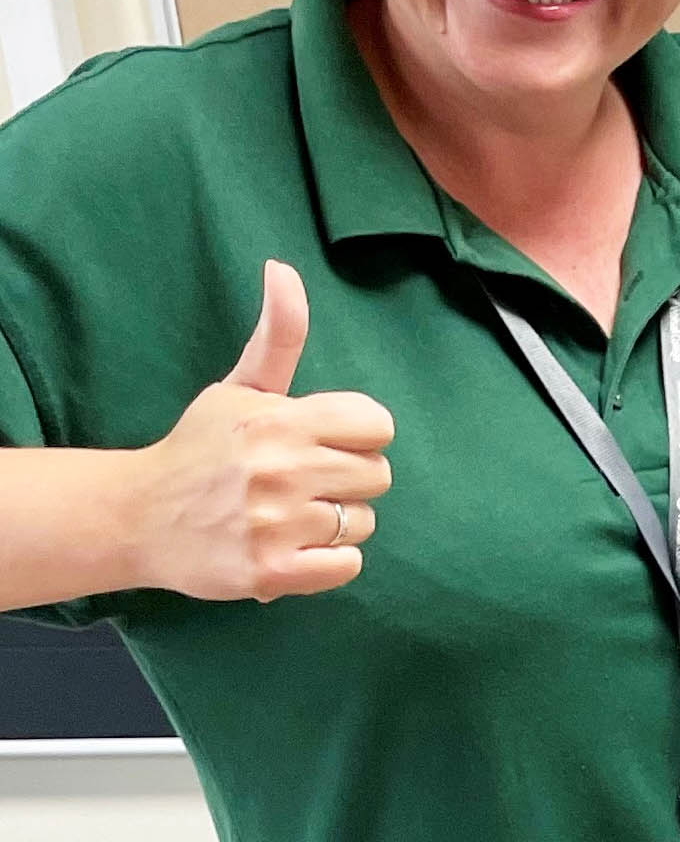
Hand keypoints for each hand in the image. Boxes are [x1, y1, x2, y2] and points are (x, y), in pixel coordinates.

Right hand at [132, 262, 393, 601]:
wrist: (137, 517)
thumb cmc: (200, 449)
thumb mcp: (239, 388)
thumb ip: (278, 335)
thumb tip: (284, 268)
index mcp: (280, 420)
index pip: (377, 425)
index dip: (358, 435)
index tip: (325, 441)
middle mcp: (280, 470)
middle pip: (378, 475)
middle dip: (348, 478)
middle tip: (304, 481)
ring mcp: (276, 524)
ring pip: (363, 522)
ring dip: (335, 522)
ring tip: (290, 514)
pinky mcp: (272, 573)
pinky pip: (348, 566)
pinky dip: (328, 562)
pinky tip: (293, 546)